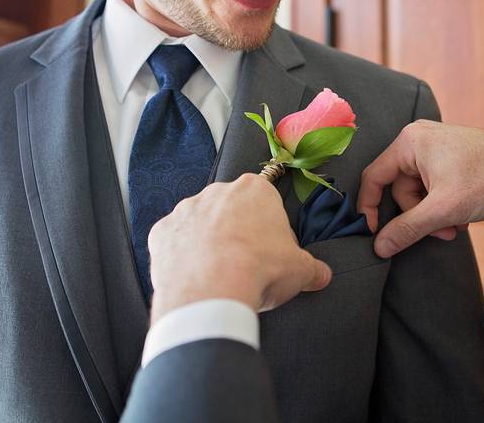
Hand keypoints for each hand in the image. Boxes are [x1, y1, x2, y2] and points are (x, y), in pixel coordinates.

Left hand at [148, 173, 331, 323]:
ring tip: (217, 275)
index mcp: (254, 190)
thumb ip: (313, 269)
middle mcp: (217, 192)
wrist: (211, 293)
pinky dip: (182, 257)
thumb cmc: (260, 270)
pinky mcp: (161, 231)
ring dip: (207, 243)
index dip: (269, 228)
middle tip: (245, 264)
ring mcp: (185, 210)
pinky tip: (193, 277)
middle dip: (236, 232)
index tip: (270, 250)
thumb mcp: (300, 270)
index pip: (265, 202)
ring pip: (199, 224)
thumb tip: (322, 275)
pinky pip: (173, 242)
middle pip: (230, 209)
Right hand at [357, 121, 483, 257]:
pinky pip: (432, 184)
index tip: (375, 234)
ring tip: (456, 225)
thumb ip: (407, 228)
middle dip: (420, 216)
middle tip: (443, 232)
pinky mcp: (449, 154)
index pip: (373, 177)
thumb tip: (378, 246)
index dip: (369, 208)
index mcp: (409, 142)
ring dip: (434, 213)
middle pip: (399, 188)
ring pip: (418, 190)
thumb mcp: (443, 210)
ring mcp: (435, 145)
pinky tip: (462, 213)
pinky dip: (443, 203)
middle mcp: (418, 138)